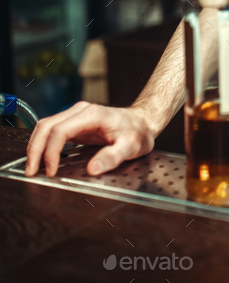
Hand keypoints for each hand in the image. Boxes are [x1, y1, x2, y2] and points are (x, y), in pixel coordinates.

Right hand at [24, 101, 155, 177]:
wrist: (142, 121)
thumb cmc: (138, 132)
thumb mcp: (131, 147)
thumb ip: (112, 157)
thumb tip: (92, 169)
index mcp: (92, 115)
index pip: (60, 131)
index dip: (51, 152)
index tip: (51, 171)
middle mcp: (81, 111)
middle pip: (47, 126)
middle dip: (35, 149)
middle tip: (31, 171)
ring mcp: (76, 115)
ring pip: (45, 126)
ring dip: (36, 145)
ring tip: (32, 167)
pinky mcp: (75, 122)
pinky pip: (52, 130)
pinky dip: (43, 143)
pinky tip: (42, 158)